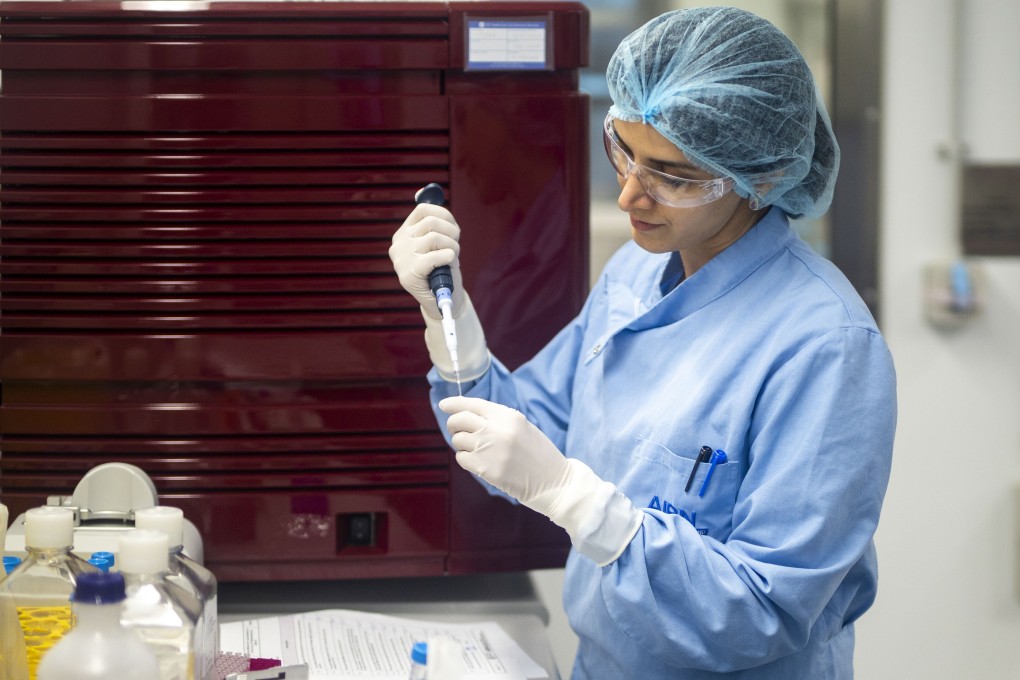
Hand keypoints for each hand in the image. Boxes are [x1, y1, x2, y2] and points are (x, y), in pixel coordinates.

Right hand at [389, 203, 465, 318]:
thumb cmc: (443, 269)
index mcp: (403, 234)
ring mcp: (401, 260)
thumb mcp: (439, 242)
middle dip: (452, 232)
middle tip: (456, 245)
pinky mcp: (408, 275)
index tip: (453, 228)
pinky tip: (449, 264)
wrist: (443, 300)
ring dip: (453, 246)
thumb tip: (425, 190)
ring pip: (435, 237)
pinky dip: (449, 257)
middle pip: (431, 222)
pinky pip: (435, 256)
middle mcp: (398, 245)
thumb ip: (433, 220)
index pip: (423, 210)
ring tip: (453, 257)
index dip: (445, 215)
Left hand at [440, 396, 569, 504]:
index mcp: (508, 416)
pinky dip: (466, 460)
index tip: (444, 404)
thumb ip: (498, 420)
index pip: (473, 404)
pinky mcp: (486, 469)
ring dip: (462, 444)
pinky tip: (480, 462)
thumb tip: (469, 416)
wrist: (553, 481)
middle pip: (459, 420)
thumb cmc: (538, 454)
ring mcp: (490, 449)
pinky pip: (462, 458)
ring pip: (458, 440)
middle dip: (454, 424)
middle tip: (458, 431)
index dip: (454, 403)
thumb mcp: (522, 427)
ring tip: (478, 450)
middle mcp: (496, 429)